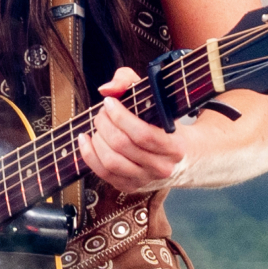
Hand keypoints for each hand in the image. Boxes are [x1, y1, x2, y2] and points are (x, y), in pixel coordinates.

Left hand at [77, 67, 188, 194]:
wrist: (181, 157)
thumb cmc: (164, 123)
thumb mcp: (156, 97)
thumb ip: (130, 81)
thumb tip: (107, 89)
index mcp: (174, 146)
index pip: (142, 134)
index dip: (120, 117)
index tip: (109, 103)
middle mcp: (161, 167)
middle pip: (122, 145)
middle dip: (104, 123)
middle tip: (102, 112)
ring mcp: (145, 180)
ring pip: (110, 161)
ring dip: (97, 138)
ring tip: (99, 125)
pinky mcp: (129, 187)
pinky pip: (103, 173)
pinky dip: (88, 154)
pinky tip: (86, 139)